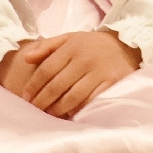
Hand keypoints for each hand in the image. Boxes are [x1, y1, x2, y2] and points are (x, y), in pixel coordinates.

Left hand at [0, 30, 140, 116]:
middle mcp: (85, 59)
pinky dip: (78, 109)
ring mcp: (99, 72)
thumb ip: (47, 46)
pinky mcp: (112, 83)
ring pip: (72, 96)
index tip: (26, 97)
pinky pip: (90, 101)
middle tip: (34, 110)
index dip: (33, 86)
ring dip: (57, 109)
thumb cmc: (92, 45)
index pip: (46, 69)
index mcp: (72, 46)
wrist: (126, 44)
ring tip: (48, 114)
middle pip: (56, 85)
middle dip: (42, 100)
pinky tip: (69, 114)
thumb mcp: (70, 38)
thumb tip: (26, 58)